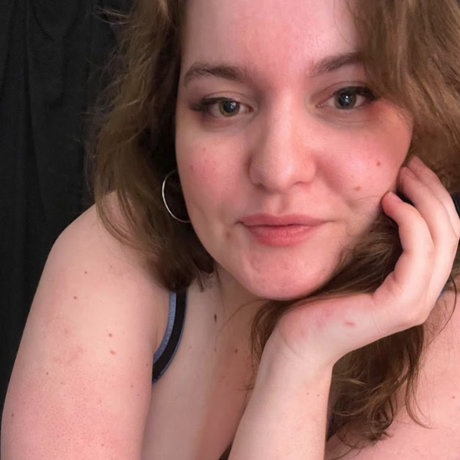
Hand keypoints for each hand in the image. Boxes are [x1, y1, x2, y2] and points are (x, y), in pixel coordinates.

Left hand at [271, 156, 459, 369]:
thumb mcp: (357, 263)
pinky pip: (418, 253)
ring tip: (401, 177)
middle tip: (411, 165)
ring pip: (442, 239)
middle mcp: (425, 295)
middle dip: (434, 191)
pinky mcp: (398, 306)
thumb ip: (380, 243)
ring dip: (425, 200)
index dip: (435, 197)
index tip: (413, 169)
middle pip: (451, 232)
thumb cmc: (323, 297)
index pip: (446, 235)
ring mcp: (415, 304)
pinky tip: (389, 202)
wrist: (301, 337)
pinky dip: (409, 221)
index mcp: (418, 285)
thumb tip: (388, 200)